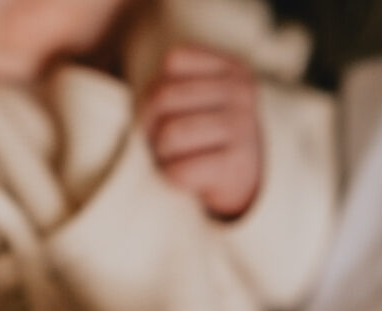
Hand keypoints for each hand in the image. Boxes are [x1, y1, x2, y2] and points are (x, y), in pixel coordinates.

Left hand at [141, 44, 263, 218]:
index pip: (174, 61)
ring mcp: (242, 126)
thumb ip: (169, 89)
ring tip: (174, 156)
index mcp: (233, 68)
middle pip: (163, 96)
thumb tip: (139, 117)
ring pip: (170, 134)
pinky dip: (171, 175)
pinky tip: (188, 173)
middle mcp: (241, 92)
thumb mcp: (197, 98)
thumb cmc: (206, 135)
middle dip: (150, 123)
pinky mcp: (236, 163)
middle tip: (162, 140)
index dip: (155, 89)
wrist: (243, 179)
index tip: (167, 112)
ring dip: (161, 151)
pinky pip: (179, 170)